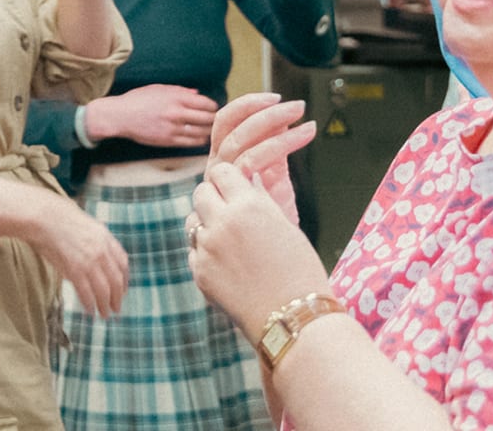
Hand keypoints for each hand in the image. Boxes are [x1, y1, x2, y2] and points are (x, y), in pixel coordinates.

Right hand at [33, 194, 128, 315]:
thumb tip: (95, 265)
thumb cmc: (58, 220)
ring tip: (104, 314)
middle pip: (116, 280)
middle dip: (117, 297)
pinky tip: (89, 310)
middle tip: (116, 309)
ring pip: (103, 289)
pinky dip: (90, 303)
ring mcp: (89, 260)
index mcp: (106, 238)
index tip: (122, 290)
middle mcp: (102, 250)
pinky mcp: (75, 268)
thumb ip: (95, 244)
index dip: (124, 280)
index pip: (123, 263)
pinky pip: (86, 292)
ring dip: (105, 304)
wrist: (43, 216)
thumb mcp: (85, 226)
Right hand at [85, 84, 217, 146]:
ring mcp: (173, 128)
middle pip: (208, 118)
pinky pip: (191, 142)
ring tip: (209, 130)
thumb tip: (197, 94)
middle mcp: (177, 112)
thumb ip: (180, 91)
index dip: (213, 107)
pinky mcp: (168, 140)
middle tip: (215, 120)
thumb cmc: (138, 100)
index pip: (206, 103)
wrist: (120, 116)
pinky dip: (199, 140)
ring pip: (202, 132)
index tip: (213, 108)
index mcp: (176, 97)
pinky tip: (200, 138)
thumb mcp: (158, 89)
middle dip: (214, 119)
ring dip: (208, 131)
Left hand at [188, 162, 329, 336]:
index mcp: (249, 206)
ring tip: (228, 240)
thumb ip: (261, 202)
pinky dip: (205, 253)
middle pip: (200, 192)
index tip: (232, 187)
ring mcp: (207, 248)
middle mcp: (223, 222)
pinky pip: (193, 251)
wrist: (295, 319)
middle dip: (212, 197)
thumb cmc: (300, 272)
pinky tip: (227, 265)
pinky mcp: (199, 272)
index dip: (227, 179)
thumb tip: (248, 180)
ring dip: (204, 225)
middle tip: (226, 210)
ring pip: (192, 222)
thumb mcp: (286, 227)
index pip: (221, 172)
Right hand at [207, 92, 316, 225]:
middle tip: (292, 103)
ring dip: (272, 119)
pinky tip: (303, 134)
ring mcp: (221, 184)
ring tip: (301, 114)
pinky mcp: (233, 195)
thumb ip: (274, 157)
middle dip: (258, 107)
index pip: (225, 123)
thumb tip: (282, 124)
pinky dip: (281, 142)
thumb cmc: (273, 233)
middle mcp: (216, 172)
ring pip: (237, 139)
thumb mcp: (275, 187)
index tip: (278, 100)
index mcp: (222, 167)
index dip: (249, 106)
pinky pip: (252, 158)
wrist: (273, 271)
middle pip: (225, 125)